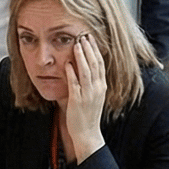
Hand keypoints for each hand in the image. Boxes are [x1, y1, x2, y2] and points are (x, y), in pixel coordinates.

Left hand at [58, 33, 107, 162]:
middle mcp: (97, 89)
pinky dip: (71, 73)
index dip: (95, 50)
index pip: (100, 64)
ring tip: (77, 44)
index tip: (90, 38)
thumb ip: (88, 82)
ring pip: (86, 72)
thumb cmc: (87, 115)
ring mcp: (88, 95)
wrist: (87, 133)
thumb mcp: (91, 95)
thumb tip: (81, 67)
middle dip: (89, 49)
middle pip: (95, 64)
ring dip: (81, 57)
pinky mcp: (78, 101)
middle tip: (84, 35)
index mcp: (101, 86)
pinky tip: (68, 63)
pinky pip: (75, 85)